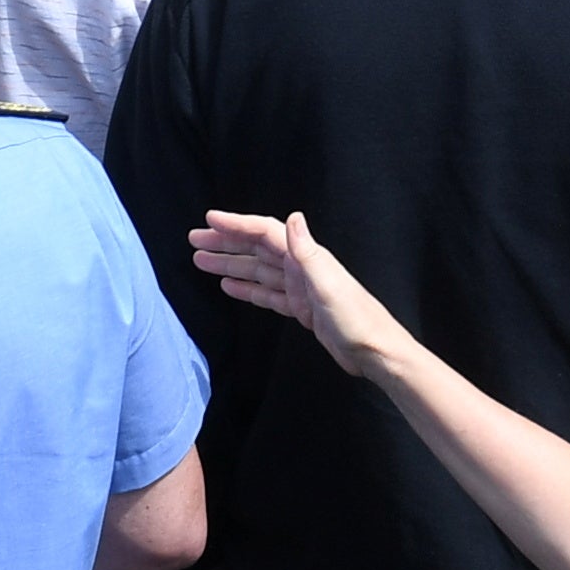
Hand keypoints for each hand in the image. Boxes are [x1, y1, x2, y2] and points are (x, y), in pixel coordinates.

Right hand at [191, 209, 416, 384]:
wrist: (375, 352)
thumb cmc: (357, 320)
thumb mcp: (330, 286)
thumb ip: (309, 253)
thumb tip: (294, 217)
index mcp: (307, 258)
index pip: (265, 233)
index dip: (237, 224)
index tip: (210, 219)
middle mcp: (302, 268)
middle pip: (256, 249)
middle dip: (226, 243)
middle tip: (194, 239)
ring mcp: (300, 289)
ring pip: (257, 271)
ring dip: (230, 264)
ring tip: (201, 261)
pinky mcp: (300, 309)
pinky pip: (267, 294)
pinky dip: (247, 288)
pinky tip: (229, 285)